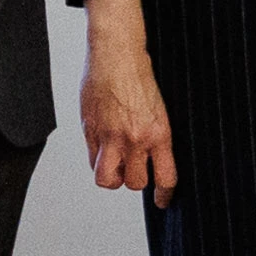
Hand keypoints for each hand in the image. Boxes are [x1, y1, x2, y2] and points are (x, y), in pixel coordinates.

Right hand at [79, 4, 176, 198]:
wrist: (117, 55)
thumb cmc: (138, 76)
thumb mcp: (159, 109)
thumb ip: (153, 136)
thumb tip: (150, 158)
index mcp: (159, 133)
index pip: (165, 177)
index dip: (165, 194)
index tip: (163, 200)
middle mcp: (135, 139)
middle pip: (135, 183)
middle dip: (135, 181)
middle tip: (134, 170)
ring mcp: (110, 137)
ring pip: (109, 180)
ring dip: (113, 177)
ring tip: (116, 165)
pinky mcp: (90, 130)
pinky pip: (92, 160)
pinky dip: (97, 161)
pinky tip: (103, 150)